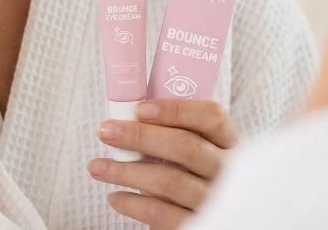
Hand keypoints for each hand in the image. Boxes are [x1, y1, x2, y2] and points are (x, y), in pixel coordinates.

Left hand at [87, 99, 238, 228]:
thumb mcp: (200, 147)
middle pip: (185, 147)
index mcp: (229, 141)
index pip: (210, 116)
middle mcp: (228, 171)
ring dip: (126, 172)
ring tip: (97, 167)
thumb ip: (175, 131)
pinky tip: (116, 197)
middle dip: (140, 136)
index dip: (174, 110)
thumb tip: (128, 116)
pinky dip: (134, 204)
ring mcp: (217, 201)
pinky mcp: (202, 226)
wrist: (215, 214)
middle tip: (105, 132)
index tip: (138, 109)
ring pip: (169, 181)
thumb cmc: (197, 172)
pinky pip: (163, 214)